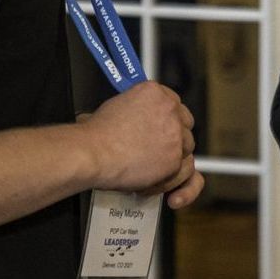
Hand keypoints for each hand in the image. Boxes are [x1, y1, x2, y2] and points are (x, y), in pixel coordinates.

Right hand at [80, 82, 199, 200]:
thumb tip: (131, 118)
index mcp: (155, 93)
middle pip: (185, 126)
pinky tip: (155, 186)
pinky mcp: (174, 160)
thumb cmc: (95, 134)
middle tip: (159, 152)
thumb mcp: (115, 107)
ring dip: (173, 163)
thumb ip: (134, 111)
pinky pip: (184, 174)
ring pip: (187, 150)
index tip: (163, 128)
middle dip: (175, 140)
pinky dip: (170, 183)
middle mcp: (170, 111)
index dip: (169, 120)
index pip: (174, 105)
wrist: (92, 152)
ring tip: (152, 172)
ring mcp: (175, 136)